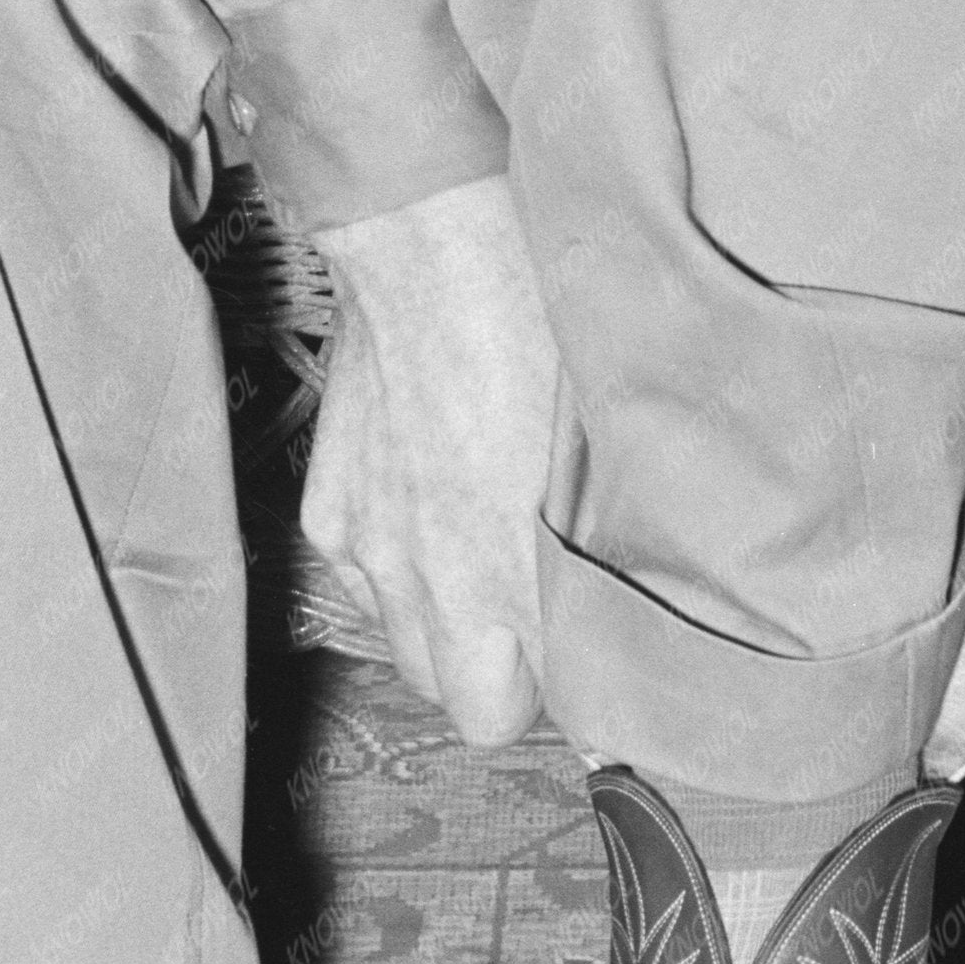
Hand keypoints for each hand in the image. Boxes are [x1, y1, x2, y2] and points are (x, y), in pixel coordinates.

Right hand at [303, 171, 559, 746]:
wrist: (435, 246)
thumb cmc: (541, 332)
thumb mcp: (606, 452)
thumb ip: (608, 553)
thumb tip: (639, 611)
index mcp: (496, 579)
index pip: (503, 717)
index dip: (548, 691)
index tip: (580, 644)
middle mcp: (420, 580)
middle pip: (451, 698)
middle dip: (497, 668)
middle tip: (539, 602)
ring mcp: (363, 546)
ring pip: (400, 643)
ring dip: (442, 619)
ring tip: (484, 547)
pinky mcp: (326, 507)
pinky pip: (362, 579)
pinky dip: (393, 563)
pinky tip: (431, 501)